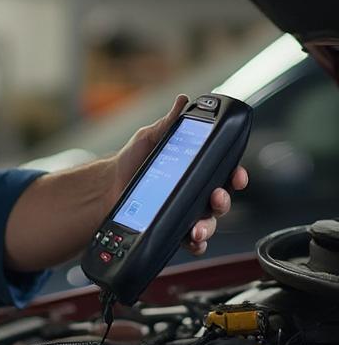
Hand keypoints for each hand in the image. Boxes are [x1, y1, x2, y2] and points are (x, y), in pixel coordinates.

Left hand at [112, 94, 248, 257]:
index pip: (223, 172)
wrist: (107, 187)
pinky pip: (193, 240)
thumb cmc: (131, 162)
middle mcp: (194, 191)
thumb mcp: (150, 138)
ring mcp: (185, 211)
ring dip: (210, 225)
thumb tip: (183, 101)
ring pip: (210, 222)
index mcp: (194, 169)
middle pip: (222, 199)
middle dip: (224, 200)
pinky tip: (192, 239)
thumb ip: (169, 123)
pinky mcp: (173, 228)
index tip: (236, 174)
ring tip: (198, 226)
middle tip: (215, 197)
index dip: (235, 174)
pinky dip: (197, 243)